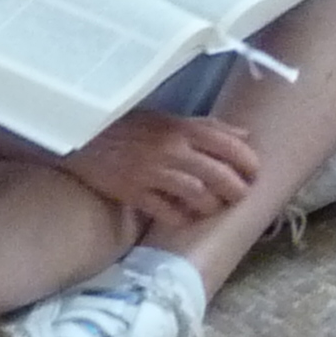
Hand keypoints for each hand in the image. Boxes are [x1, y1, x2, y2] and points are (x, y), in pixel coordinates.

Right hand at [63, 110, 260, 225]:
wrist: (80, 136)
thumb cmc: (127, 125)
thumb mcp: (168, 117)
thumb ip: (207, 126)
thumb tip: (244, 135)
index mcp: (182, 128)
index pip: (229, 145)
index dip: (248, 161)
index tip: (255, 172)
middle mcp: (171, 150)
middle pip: (218, 174)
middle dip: (236, 189)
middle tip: (240, 196)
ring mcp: (151, 173)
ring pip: (196, 195)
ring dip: (211, 206)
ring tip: (215, 208)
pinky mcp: (132, 193)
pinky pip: (165, 212)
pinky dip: (181, 218)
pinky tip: (186, 219)